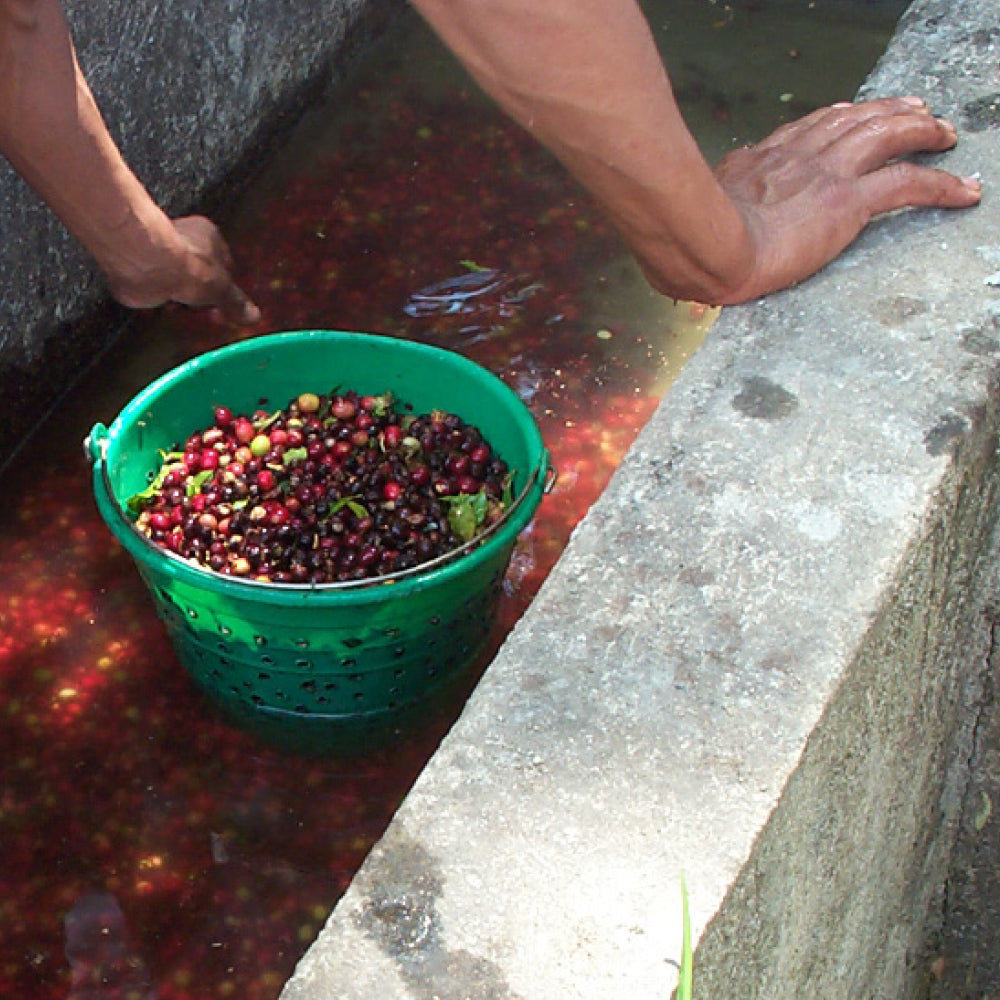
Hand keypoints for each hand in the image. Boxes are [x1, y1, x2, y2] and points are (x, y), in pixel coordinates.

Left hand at [106, 214, 260, 324]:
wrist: (146, 264)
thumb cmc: (187, 265)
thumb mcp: (221, 288)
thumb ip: (235, 302)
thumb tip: (253, 315)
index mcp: (208, 235)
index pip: (223, 263)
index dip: (226, 286)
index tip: (227, 305)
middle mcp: (184, 239)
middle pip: (200, 274)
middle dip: (203, 297)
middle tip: (209, 315)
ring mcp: (162, 254)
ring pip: (179, 284)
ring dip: (183, 302)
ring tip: (188, 315)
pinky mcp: (144, 268)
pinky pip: (159, 291)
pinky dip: (163, 304)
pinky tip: (167, 311)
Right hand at [713, 96, 981, 302]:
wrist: (706, 250)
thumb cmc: (691, 246)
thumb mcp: (694, 215)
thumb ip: (707, 213)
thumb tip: (694, 224)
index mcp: (760, 162)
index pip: (806, 129)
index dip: (836, 118)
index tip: (850, 114)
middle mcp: (797, 158)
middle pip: (852, 120)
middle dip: (886, 111)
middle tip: (914, 109)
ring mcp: (825, 175)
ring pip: (886, 135)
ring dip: (921, 129)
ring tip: (944, 132)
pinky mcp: (847, 202)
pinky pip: (908, 184)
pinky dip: (943, 184)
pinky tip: (966, 191)